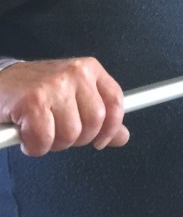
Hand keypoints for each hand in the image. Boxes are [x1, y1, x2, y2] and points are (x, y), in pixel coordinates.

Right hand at [0, 58, 129, 156]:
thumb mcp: (74, 96)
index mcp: (90, 70)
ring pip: (70, 134)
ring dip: (53, 144)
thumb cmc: (36, 92)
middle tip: (59, 134)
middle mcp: (76, 73)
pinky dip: (35, 147)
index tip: (101, 142)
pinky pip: (44, 139)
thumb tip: (122, 137)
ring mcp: (55, 86)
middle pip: (94, 122)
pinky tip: (27, 137)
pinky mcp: (33, 101)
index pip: (115, 102)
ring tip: (41, 133)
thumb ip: (100, 116)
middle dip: (76, 139)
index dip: (111, 128)